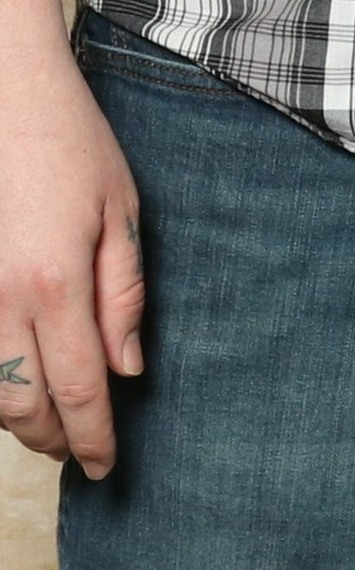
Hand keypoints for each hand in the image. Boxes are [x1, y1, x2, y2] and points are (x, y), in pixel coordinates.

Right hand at [0, 43, 141, 475]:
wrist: (7, 102)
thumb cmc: (73, 148)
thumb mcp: (124, 211)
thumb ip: (124, 295)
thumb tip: (127, 370)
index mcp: (56, 285)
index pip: (77, 389)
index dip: (92, 436)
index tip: (107, 467)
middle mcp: (1, 304)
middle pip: (23, 405)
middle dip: (55, 439)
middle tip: (84, 454)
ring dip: (19, 420)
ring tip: (55, 428)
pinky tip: (18, 385)